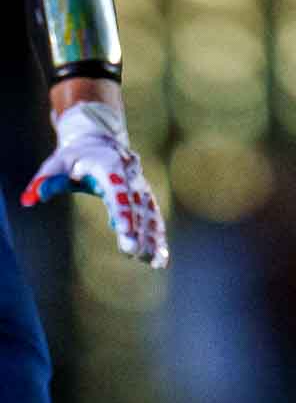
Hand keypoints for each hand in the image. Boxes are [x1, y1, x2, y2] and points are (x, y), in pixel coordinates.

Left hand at [22, 101, 167, 267]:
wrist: (100, 140)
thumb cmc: (75, 155)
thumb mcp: (58, 162)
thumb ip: (45, 179)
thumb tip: (28, 199)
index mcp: (111, 168)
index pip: (118, 191)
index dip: (122, 209)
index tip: (124, 229)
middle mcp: (130, 179)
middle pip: (136, 206)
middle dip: (137, 230)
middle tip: (133, 252)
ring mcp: (139, 188)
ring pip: (149, 213)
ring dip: (152, 237)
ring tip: (155, 262)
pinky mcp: (142, 197)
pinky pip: (152, 217)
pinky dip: (157, 236)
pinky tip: (160, 256)